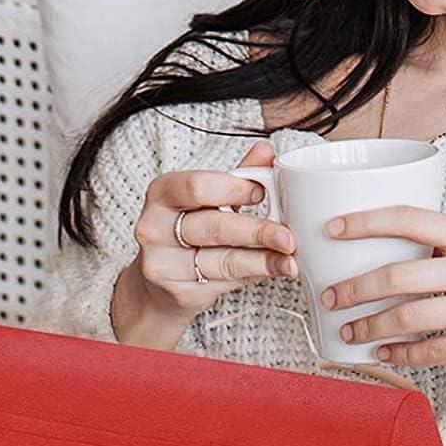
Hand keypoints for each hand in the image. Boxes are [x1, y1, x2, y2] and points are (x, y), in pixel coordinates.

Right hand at [132, 139, 297, 320]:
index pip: (197, 187)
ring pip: (223, 260)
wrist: (157, 284)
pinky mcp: (178, 293)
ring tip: (290, 258)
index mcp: (162, 193)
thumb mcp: (207, 200)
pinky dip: (255, 274)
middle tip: (288, 235)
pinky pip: (225, 282)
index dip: (234, 189)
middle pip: (213, 227)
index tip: (263, 192)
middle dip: (257, 231)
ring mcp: (163, 264)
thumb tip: (266, 152)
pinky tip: (275, 269)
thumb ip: (237, 176)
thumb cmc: (186, 232)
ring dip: (264, 260)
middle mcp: (155, 228)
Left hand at [317, 205, 445, 366]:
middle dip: (352, 289)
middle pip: (395, 276)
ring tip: (347, 330)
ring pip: (406, 319)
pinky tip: (383, 354)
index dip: (363, 221)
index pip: (407, 218)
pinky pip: (432, 352)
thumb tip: (393, 254)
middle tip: (327, 296)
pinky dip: (401, 355)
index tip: (330, 229)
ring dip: (368, 326)